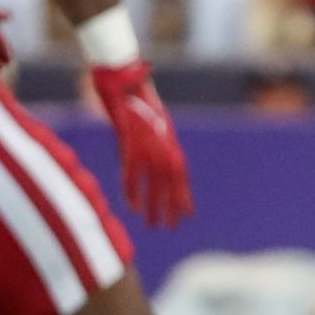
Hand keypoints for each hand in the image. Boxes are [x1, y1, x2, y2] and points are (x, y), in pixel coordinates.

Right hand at [90, 60, 193, 227]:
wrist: (127, 86)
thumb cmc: (142, 104)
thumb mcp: (159, 125)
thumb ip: (162, 145)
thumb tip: (162, 162)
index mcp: (172, 145)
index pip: (182, 177)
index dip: (184, 196)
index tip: (188, 214)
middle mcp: (163, 149)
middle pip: (170, 185)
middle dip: (170, 208)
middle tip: (170, 227)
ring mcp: (148, 149)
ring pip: (153, 185)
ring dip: (152, 207)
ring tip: (152, 225)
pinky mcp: (130, 148)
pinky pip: (131, 176)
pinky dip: (131, 193)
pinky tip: (132, 208)